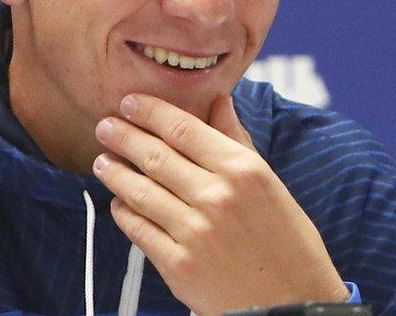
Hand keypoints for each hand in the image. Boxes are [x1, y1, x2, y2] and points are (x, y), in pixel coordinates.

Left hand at [92, 93, 349, 315]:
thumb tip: (218, 100)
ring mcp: (195, 232)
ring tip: (102, 162)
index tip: (128, 103)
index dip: (149, 112)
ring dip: (114, 173)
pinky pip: (138, 229)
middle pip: (154, 156)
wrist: (293, 305)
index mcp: (243, 170)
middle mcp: (216, 197)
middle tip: (104, 127)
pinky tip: (119, 203)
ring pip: (139, 191)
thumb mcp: (269, 184)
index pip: (182, 129)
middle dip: (122, 137)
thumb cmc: (285, 240)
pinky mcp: (178, 265)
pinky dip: (124, 212)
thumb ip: (237, 140)